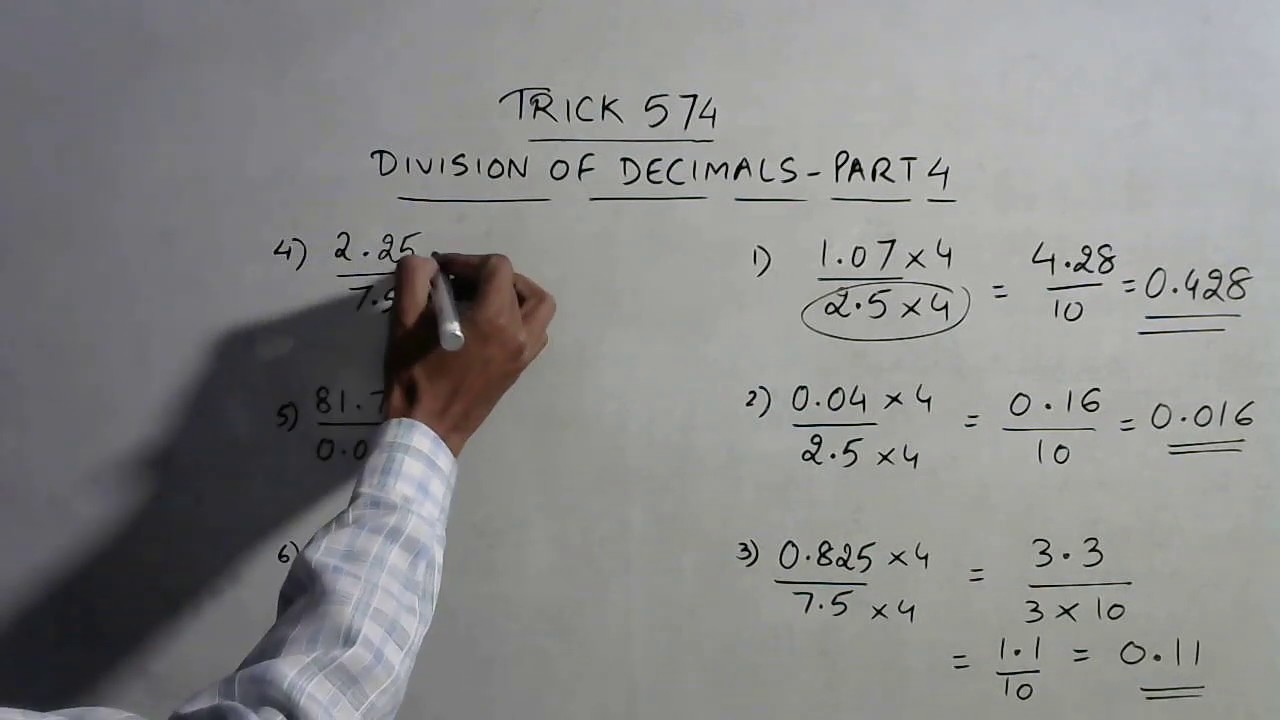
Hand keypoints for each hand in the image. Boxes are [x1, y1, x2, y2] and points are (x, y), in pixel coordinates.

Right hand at [383, 253, 554, 455]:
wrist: (427, 428)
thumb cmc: (414, 376)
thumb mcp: (404, 322)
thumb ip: (414, 279)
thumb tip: (428, 263)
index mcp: (494, 320)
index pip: (497, 268)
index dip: (468, 261)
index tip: (443, 271)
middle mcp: (519, 334)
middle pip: (521, 284)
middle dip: (490, 276)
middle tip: (461, 284)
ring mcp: (524, 354)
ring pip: (539, 308)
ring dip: (515, 295)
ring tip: (481, 299)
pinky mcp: (520, 369)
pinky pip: (535, 332)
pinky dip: (519, 318)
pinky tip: (487, 324)